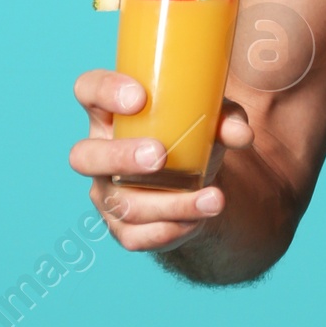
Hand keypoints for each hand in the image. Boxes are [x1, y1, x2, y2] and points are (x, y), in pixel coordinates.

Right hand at [70, 70, 253, 253]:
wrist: (194, 183)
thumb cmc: (190, 135)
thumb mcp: (211, 119)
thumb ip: (226, 119)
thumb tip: (242, 133)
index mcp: (112, 112)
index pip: (88, 90)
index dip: (104, 91)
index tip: (139, 97)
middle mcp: (99, 151)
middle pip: (84, 156)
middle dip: (120, 157)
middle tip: (159, 157)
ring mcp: (106, 193)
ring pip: (120, 203)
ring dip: (169, 204)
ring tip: (213, 199)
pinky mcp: (121, 226)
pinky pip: (135, 236)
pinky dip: (170, 230)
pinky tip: (196, 222)